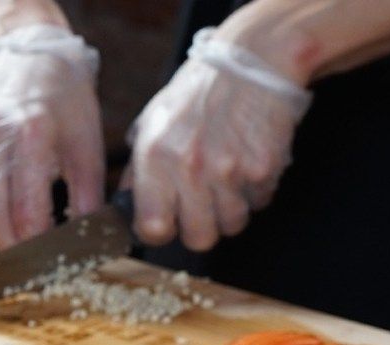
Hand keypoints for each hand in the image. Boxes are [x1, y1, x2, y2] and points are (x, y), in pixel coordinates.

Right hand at [0, 25, 104, 248]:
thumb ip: (88, 195)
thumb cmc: (64, 98)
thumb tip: (86, 239)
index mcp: (31, 134)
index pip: (26, 210)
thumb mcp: (88, 144)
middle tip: (29, 264)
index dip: (36, 244)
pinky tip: (3, 212)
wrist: (28, 54)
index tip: (49, 262)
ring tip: (17, 244)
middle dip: (10, 246)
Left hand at [128, 28, 310, 251]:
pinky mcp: (264, 169)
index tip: (165, 222)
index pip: (153, 228)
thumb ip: (138, 170)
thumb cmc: (198, 92)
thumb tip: (125, 207)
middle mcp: (192, 167)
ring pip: (232, 225)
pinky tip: (247, 162)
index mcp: (156, 156)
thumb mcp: (153, 123)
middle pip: (198, 239)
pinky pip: (259, 202)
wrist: (251, 61)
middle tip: (200, 205)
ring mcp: (231, 170)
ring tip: (226, 179)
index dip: (159, 230)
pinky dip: (254, 191)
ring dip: (230, 210)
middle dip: (199, 228)